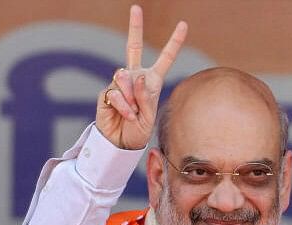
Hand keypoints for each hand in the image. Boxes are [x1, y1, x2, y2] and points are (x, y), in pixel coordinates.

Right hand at [96, 5, 187, 149]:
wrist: (121, 143)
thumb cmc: (139, 130)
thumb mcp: (150, 115)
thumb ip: (144, 95)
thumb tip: (135, 75)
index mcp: (152, 81)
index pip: (164, 59)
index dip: (174, 42)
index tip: (183, 25)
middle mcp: (135, 77)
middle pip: (134, 47)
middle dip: (135, 27)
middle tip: (136, 8)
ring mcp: (120, 83)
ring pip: (126, 78)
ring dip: (131, 98)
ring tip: (133, 112)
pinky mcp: (107, 92)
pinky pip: (116, 92)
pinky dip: (123, 105)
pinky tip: (126, 114)